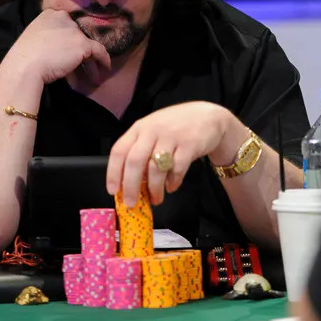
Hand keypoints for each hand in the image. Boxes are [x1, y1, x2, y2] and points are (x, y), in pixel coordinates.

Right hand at [10, 9, 110, 84]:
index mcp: (49, 15)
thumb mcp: (34, 39)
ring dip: (90, 62)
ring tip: (93, 77)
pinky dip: (103, 60)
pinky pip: (99, 51)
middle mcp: (64, 18)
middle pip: (77, 36)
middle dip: (79, 53)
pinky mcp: (83, 44)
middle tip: (82, 66)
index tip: (70, 53)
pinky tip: (105, 69)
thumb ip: (48, 39)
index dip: (69, 41)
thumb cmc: (24, 57)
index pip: (65, 26)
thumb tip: (60, 52)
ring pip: (87, 45)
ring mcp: (74, 31)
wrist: (24, 66)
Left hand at [106, 102, 246, 206]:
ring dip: (154, 189)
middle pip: (135, 161)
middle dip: (131, 186)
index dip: (113, 172)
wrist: (207, 116)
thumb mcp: (153, 131)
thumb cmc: (175, 127)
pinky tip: (171, 186)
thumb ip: (140, 151)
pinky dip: (173, 182)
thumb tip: (129, 182)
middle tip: (131, 203)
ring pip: (156, 168)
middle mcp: (152, 130)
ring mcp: (171, 136)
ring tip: (156, 199)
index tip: (113, 190)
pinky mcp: (189, 144)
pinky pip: (177, 169)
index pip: (119, 150)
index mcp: (139, 128)